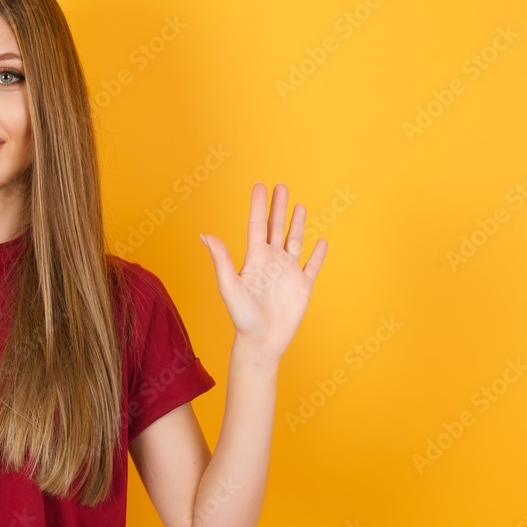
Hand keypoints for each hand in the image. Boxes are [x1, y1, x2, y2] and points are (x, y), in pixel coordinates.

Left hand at [200, 182, 326, 363]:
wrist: (261, 341)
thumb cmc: (242, 316)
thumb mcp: (229, 285)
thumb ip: (221, 259)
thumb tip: (205, 235)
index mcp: (255, 258)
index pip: (257, 225)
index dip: (259, 205)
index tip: (260, 185)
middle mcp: (272, 261)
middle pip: (276, 227)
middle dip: (278, 207)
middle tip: (280, 186)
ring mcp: (288, 272)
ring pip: (294, 241)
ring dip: (297, 223)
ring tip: (298, 205)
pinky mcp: (303, 285)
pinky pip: (312, 265)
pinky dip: (318, 254)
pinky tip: (321, 241)